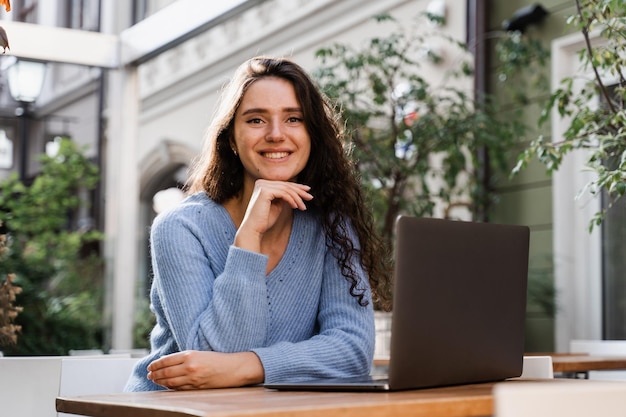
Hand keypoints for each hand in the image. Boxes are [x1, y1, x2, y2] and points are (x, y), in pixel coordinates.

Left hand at [146, 350, 264, 389]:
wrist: (233, 368)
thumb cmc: (218, 359)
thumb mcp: (200, 353)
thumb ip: (185, 357)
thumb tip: (167, 362)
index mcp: (190, 355)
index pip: (166, 360)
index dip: (156, 364)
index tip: (150, 366)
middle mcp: (190, 366)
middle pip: (166, 372)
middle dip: (155, 374)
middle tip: (149, 375)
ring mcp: (192, 378)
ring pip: (170, 382)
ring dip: (160, 381)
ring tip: (154, 380)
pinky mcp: (196, 387)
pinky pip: (179, 389)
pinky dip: (170, 387)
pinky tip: (167, 386)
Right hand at [235, 179, 312, 251]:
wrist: (253, 229)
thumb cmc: (264, 220)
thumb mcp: (277, 205)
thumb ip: (284, 197)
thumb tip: (295, 192)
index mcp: (263, 184)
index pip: (283, 184)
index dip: (297, 187)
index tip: (307, 191)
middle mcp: (261, 182)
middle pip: (286, 185)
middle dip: (300, 191)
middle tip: (310, 197)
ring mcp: (262, 185)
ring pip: (286, 189)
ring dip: (297, 198)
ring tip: (304, 207)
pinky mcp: (264, 191)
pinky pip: (284, 193)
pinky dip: (292, 200)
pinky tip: (296, 207)